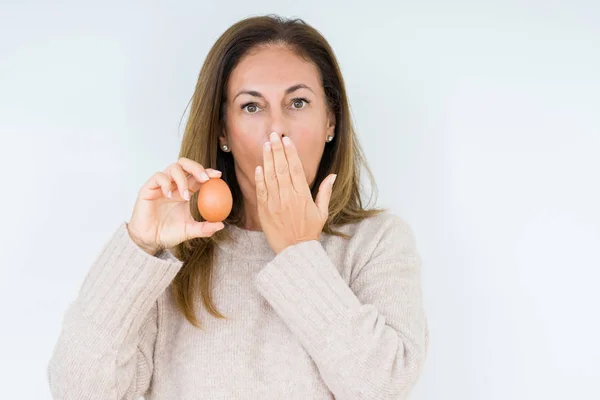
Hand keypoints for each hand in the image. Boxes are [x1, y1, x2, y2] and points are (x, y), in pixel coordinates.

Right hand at [127, 158, 224, 254]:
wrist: (149, 240)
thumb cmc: (168, 233)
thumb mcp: (190, 231)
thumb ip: (205, 228)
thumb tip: (221, 225)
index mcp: (186, 192)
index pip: (198, 176)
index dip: (208, 172)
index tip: (218, 175)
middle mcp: (174, 185)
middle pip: (186, 165)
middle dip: (197, 167)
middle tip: (204, 178)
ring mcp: (161, 185)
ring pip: (173, 168)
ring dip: (182, 179)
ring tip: (185, 196)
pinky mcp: (149, 188)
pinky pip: (158, 177)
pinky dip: (166, 183)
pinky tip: (169, 195)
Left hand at [255, 132, 336, 253]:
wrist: (295, 251)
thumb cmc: (310, 231)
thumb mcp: (322, 212)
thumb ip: (325, 192)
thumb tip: (333, 175)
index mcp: (303, 195)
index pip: (296, 168)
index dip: (291, 152)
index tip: (287, 140)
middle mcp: (288, 196)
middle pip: (282, 168)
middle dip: (277, 150)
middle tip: (273, 135)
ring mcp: (275, 203)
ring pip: (270, 176)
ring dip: (267, 159)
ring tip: (266, 145)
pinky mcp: (264, 210)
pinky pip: (261, 190)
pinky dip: (260, 178)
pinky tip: (259, 166)